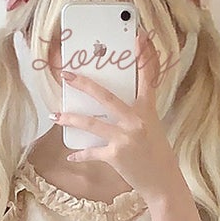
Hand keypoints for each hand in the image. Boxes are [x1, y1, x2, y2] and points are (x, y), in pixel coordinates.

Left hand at [52, 28, 186, 205]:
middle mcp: (135, 121)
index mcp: (147, 110)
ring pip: (91, 123)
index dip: (143, 57)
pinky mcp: (115, 156)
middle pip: (106, 97)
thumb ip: (137, 114)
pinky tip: (71, 156)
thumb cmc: (158, 155)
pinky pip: (92, 153)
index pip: (146, 78)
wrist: (163, 183)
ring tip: (56, 115)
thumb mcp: (153, 128)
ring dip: (71, 119)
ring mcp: (124, 138)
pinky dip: (81, 155)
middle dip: (84, 84)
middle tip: (67, 74)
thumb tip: (114, 106)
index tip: (139, 37)